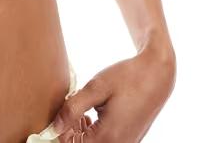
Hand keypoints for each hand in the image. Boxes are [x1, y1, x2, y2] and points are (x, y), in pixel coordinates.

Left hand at [52, 48, 175, 141]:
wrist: (157, 75)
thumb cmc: (127, 78)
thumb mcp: (95, 88)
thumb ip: (72, 109)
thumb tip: (53, 128)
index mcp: (108, 138)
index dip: (61, 130)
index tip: (61, 110)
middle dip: (71, 131)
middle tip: (70, 108)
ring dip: (81, 132)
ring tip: (80, 111)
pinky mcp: (130, 140)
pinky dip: (93, 133)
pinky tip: (91, 116)